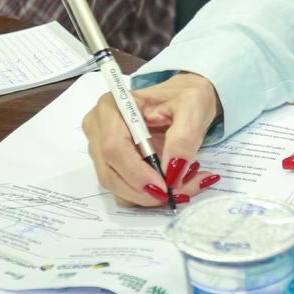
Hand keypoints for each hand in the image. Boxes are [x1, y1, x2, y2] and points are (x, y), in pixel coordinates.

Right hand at [82, 72, 222, 207]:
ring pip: (117, 187)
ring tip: (186, 185)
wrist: (185, 100)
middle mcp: (99, 129)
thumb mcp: (194, 107)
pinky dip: (149, 195)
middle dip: (145, 191)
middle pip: (110, 173)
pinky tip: (176, 183)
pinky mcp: (113, 165)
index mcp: (112, 107)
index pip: (113, 147)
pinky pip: (126, 189)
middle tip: (181, 193)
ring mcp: (102, 149)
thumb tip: (172, 171)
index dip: (136, 173)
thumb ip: (184, 138)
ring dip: (150, 196)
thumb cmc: (186, 96)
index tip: (164, 187)